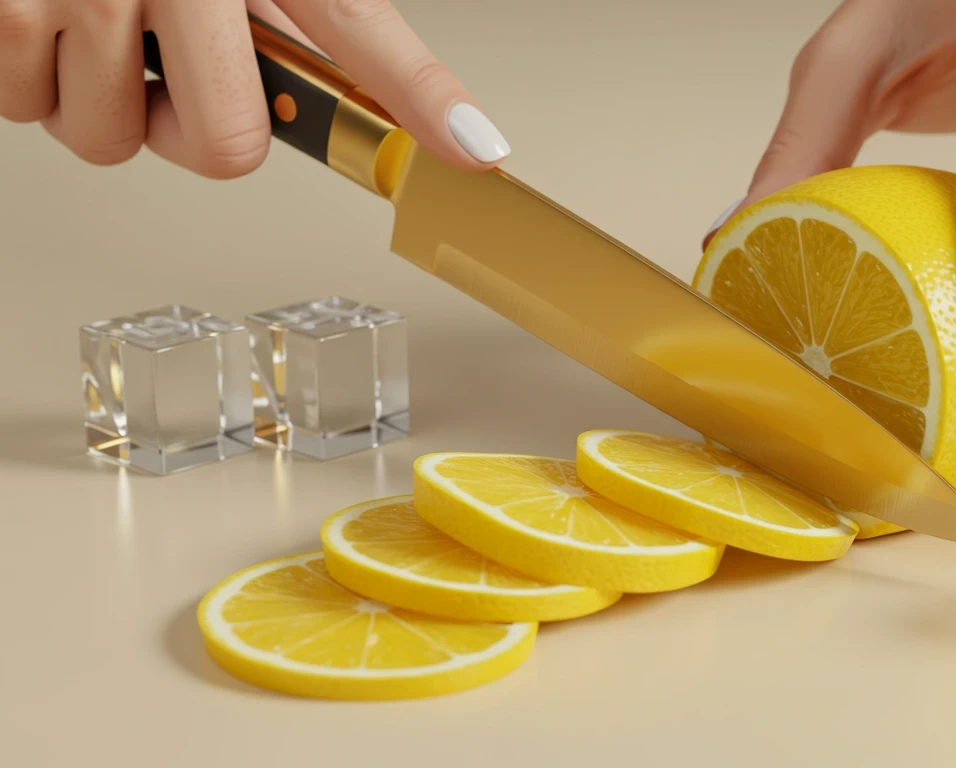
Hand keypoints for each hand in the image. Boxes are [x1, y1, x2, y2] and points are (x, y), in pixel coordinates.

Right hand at [0, 0, 508, 177]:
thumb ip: (311, 16)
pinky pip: (22, 107)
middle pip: (222, 148)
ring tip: (96, 24)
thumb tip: (412, 104)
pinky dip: (28, 81)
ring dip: (99, 102)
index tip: (477, 149)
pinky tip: (44, 21)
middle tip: (167, 68)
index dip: (426, 99)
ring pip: (105, 139)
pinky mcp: (0, 4)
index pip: (360, 29)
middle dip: (188, 127)